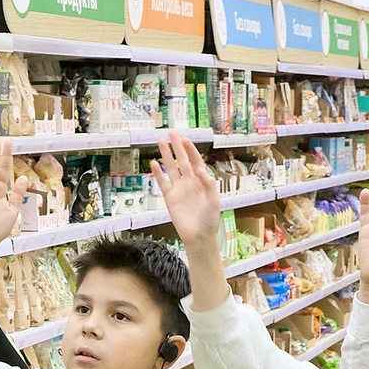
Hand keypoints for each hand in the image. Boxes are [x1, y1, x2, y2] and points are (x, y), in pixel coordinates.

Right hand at [150, 129, 225, 252]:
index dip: (190, 150)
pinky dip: (158, 173)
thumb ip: (208, 184)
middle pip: (182, 160)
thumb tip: (198, 169)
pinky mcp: (170, 198)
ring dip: (166, 155)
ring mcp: (179, 189)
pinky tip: (154, 163)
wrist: (199, 236)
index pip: (195, 161)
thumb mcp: (214, 200)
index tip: (185, 139)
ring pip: (171, 167)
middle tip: (172, 132)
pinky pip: (163, 183)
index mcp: (201, 181)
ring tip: (160, 141)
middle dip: (177, 146)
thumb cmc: (210, 219)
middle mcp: (189, 182)